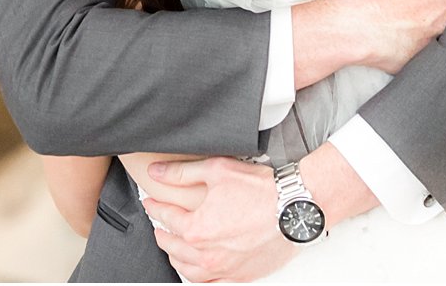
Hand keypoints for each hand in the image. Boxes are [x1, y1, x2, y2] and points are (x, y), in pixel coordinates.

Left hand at [142, 157, 294, 281]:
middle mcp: (207, 254)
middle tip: (159, 225)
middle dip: (162, 233)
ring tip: (174, 248)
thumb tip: (157, 172)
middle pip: (173, 247)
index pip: (166, 218)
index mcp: (197, 229)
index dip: (155, 207)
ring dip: (176, 258)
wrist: (294, 207)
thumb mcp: (217, 170)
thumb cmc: (262, 191)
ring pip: (188, 270)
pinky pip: (211, 283)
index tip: (151, 202)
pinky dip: (199, 275)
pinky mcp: (241, 275)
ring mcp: (224, 268)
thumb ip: (181, 173)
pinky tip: (199, 268)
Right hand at [347, 0, 445, 73]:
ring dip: (415, 26)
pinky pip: (413, 50)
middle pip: (439, 11)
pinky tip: (389, 36)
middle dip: (424, 8)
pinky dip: (404, 44)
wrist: (357, 24)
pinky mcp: (417, 60)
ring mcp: (433, 42)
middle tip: (401, 4)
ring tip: (393, 20)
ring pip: (428, 31)